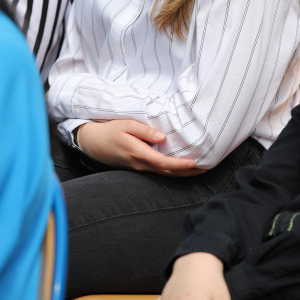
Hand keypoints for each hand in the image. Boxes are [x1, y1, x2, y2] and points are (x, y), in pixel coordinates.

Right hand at [78, 119, 201, 175]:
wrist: (93, 143)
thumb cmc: (110, 130)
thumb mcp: (126, 125)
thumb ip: (144, 131)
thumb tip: (162, 137)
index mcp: (138, 153)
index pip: (164, 163)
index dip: (180, 165)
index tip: (195, 163)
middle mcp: (140, 164)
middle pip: (167, 172)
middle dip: (187, 172)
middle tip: (206, 168)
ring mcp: (138, 167)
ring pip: (163, 174)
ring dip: (181, 173)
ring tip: (198, 169)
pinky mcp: (137, 167)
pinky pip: (157, 171)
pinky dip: (171, 171)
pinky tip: (180, 168)